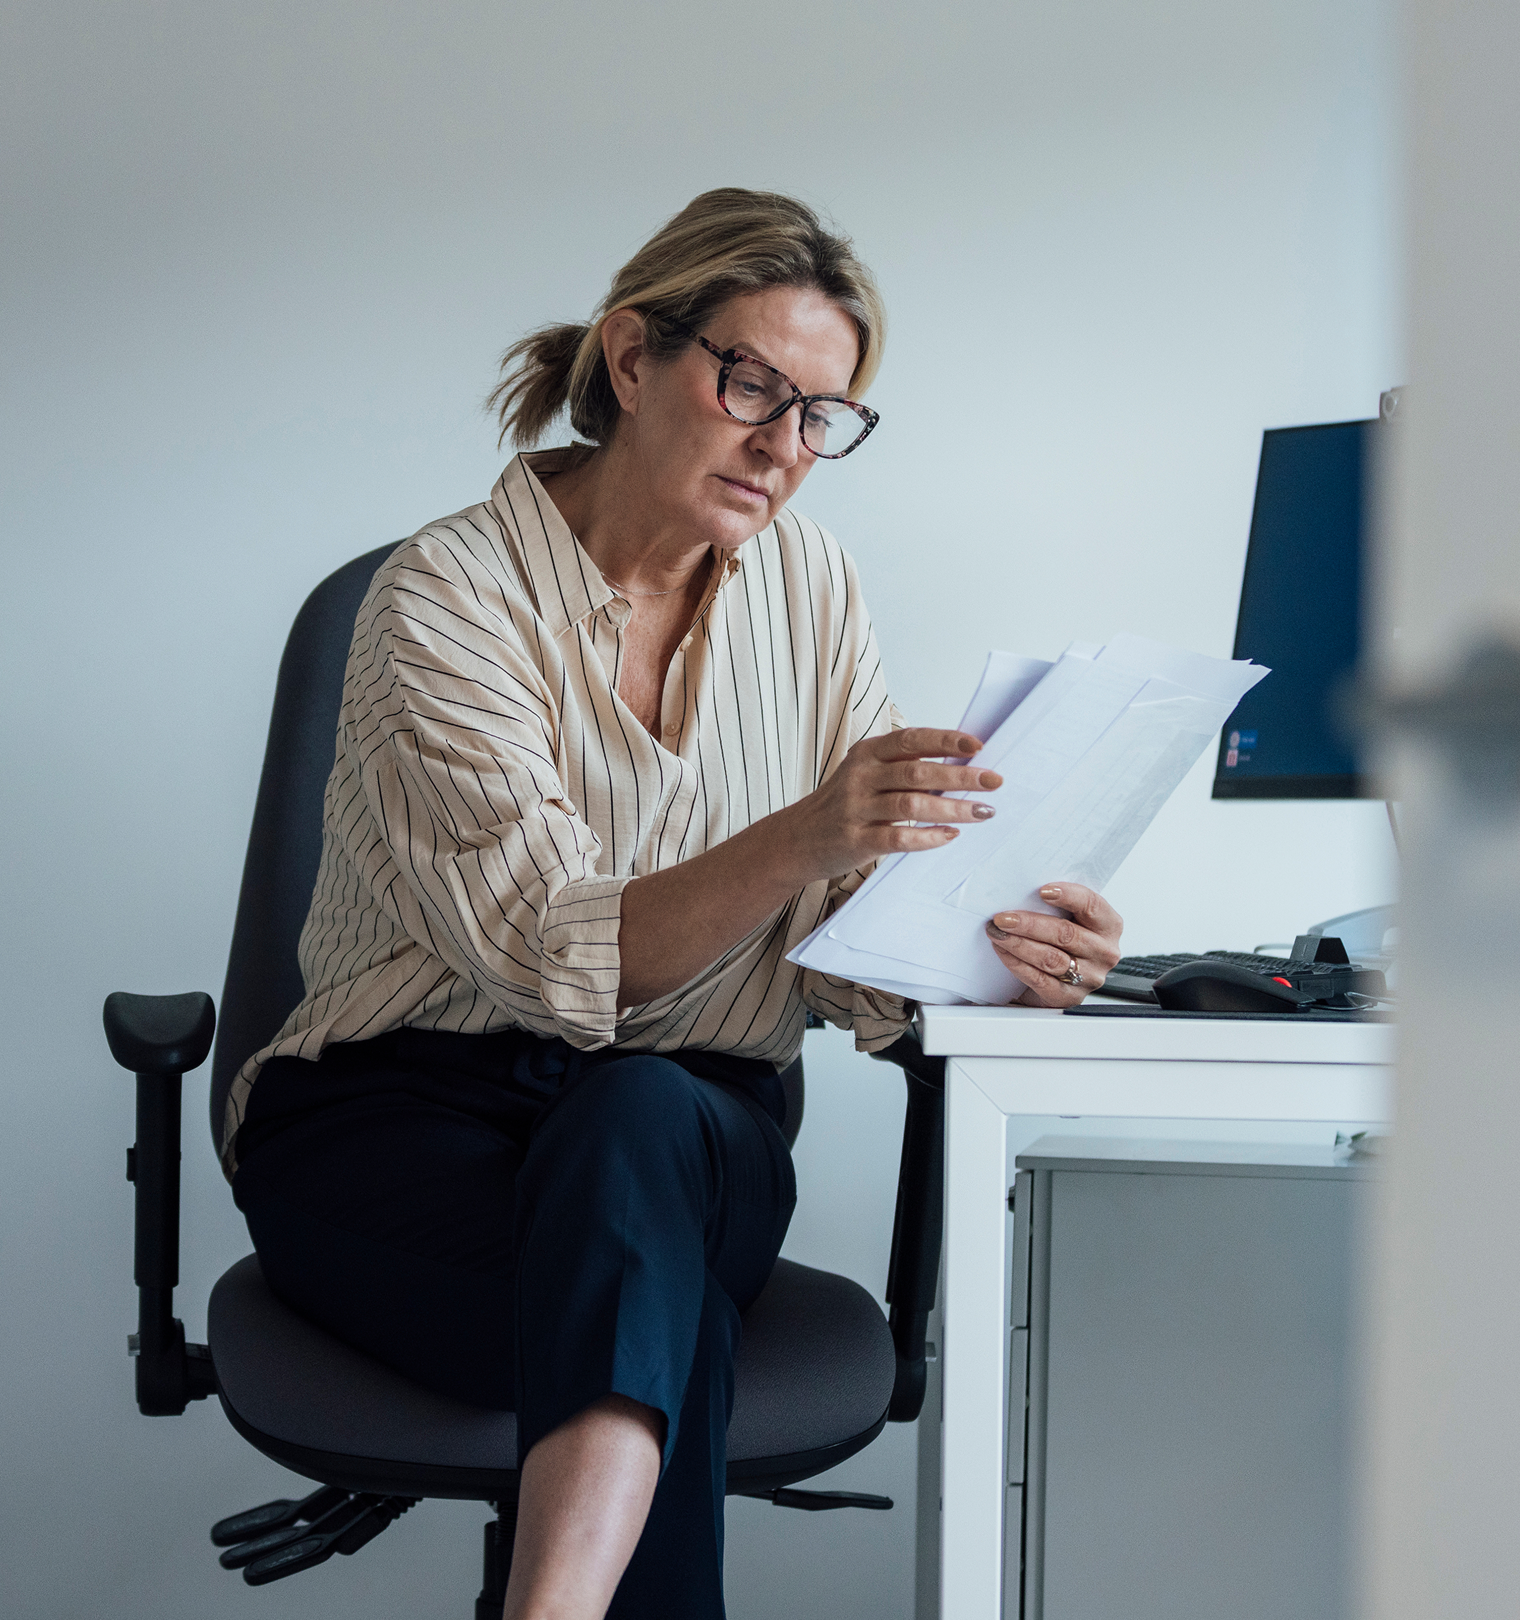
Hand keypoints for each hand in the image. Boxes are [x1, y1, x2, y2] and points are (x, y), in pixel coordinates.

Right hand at [782, 729, 1002, 884]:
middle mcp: (860, 777)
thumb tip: (963, 763)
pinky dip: (928, 837)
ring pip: (912, 805)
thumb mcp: (866, 773)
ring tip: (983, 811)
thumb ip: (904, 766)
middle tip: (994, 781)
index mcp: (867, 753)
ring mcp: (856, 809)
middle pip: (917, 772)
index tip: (978, 745)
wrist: (798, 839)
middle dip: (960, 776)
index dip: (945, 741)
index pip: (911, 739)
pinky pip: (898, 838)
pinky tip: (950, 836)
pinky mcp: (856, 841)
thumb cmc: (845, 804)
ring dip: (952, 808)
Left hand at [984, 884, 1123, 1007]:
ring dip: (1019, 944)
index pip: (1092, 906)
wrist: (1055, 979)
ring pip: (1051, 958)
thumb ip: (1057, 905)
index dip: (1068, 896)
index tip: (1042, 890)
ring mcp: (1089, 977)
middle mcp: (1104, 952)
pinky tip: (1003, 952)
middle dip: (1030, 924)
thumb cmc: (1061, 941)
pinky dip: (1017, 964)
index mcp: (1109, 926)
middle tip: (1003, 917)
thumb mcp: (1069, 918)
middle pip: (1066, 934)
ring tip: (997, 933)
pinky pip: (1040, 979)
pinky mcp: (1068, 997)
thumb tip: (1023, 889)